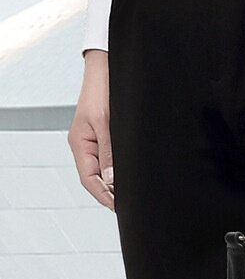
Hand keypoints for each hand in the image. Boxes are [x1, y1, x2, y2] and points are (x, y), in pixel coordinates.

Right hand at [68, 50, 114, 211]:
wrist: (106, 72)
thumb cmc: (101, 91)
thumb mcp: (105, 123)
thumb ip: (109, 152)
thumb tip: (112, 179)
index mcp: (80, 144)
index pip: (88, 179)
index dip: (103, 195)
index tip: (117, 206)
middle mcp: (86, 146)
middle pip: (95, 179)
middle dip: (110, 194)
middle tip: (128, 206)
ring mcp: (95, 143)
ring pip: (103, 172)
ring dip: (115, 185)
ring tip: (130, 197)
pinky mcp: (106, 139)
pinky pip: (110, 162)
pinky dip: (118, 173)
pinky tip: (129, 179)